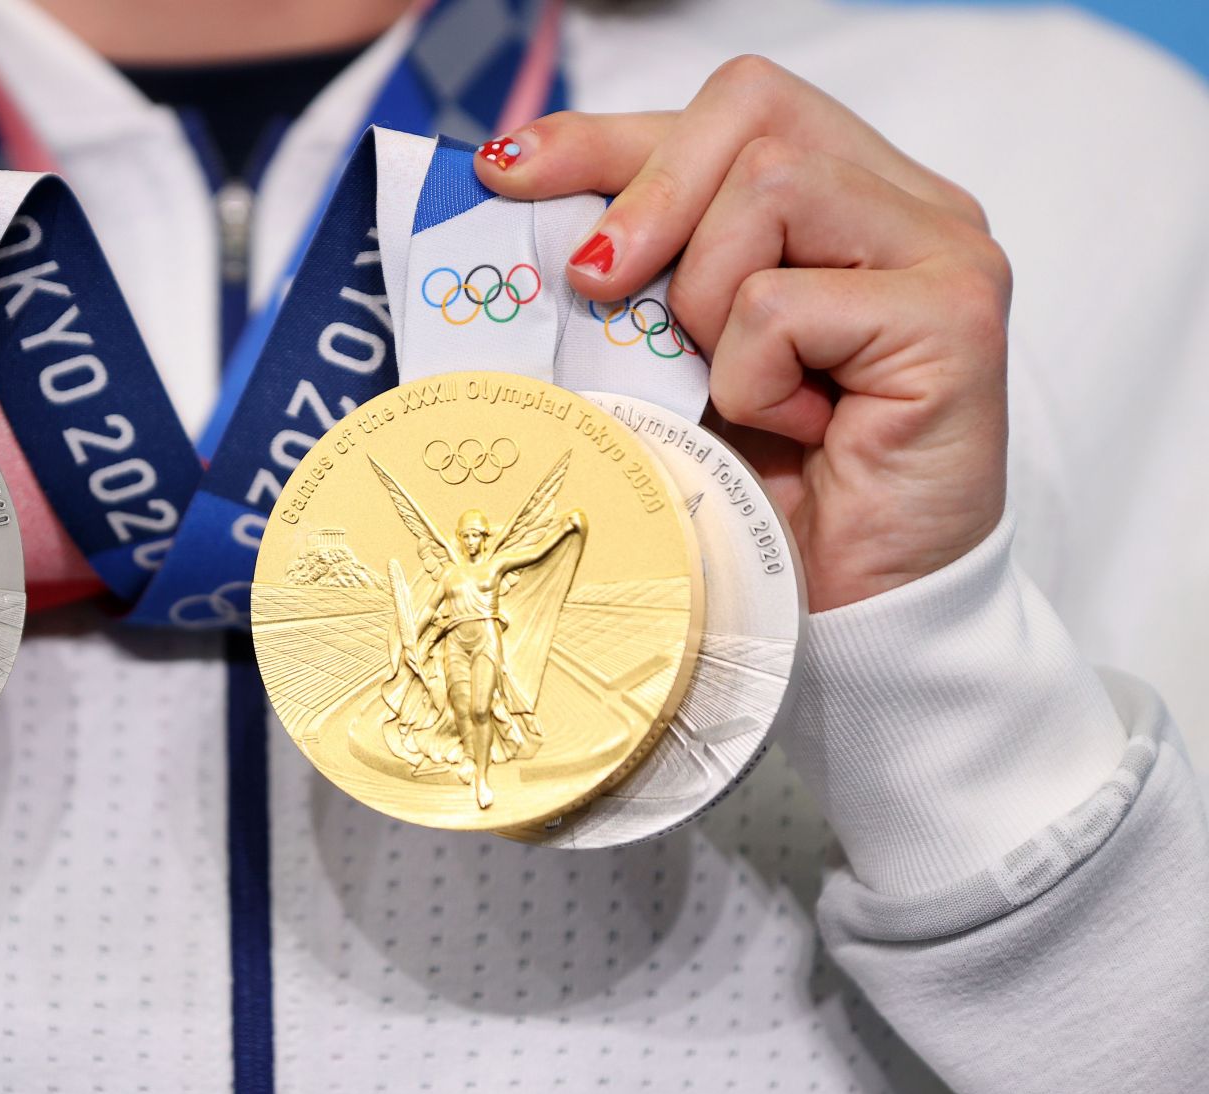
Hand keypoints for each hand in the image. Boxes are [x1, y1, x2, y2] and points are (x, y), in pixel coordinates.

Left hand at [479, 56, 1009, 611]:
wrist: (841, 616)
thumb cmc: (758, 488)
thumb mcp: (668, 354)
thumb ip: (633, 266)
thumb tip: (515, 188)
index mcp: (847, 197)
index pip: (728, 108)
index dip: (608, 132)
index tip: (507, 172)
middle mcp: (909, 205)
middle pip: (752, 107)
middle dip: (646, 194)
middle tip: (596, 283)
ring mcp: (945, 251)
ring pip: (768, 186)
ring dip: (705, 304)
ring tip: (741, 393)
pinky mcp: (956, 315)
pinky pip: (783, 302)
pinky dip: (752, 378)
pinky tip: (795, 433)